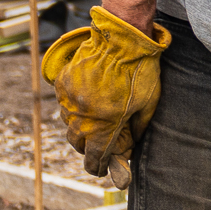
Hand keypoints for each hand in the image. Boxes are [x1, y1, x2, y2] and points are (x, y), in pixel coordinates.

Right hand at [41, 6, 170, 177]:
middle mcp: (81, 118)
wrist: (120, 40)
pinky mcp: (62, 85)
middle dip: (89, 147)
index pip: (95, 158)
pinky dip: (74, 107)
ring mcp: (69, 101)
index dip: (98, 167)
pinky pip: (64, 104)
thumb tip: (132, 142)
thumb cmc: (139, 72)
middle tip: (100, 143)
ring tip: (94, 120)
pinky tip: (87, 100)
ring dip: (80, 128)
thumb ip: (138, 128)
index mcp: (104, 127)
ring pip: (69, 125)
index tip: (101, 170)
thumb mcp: (148, 104)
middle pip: (79, 144)